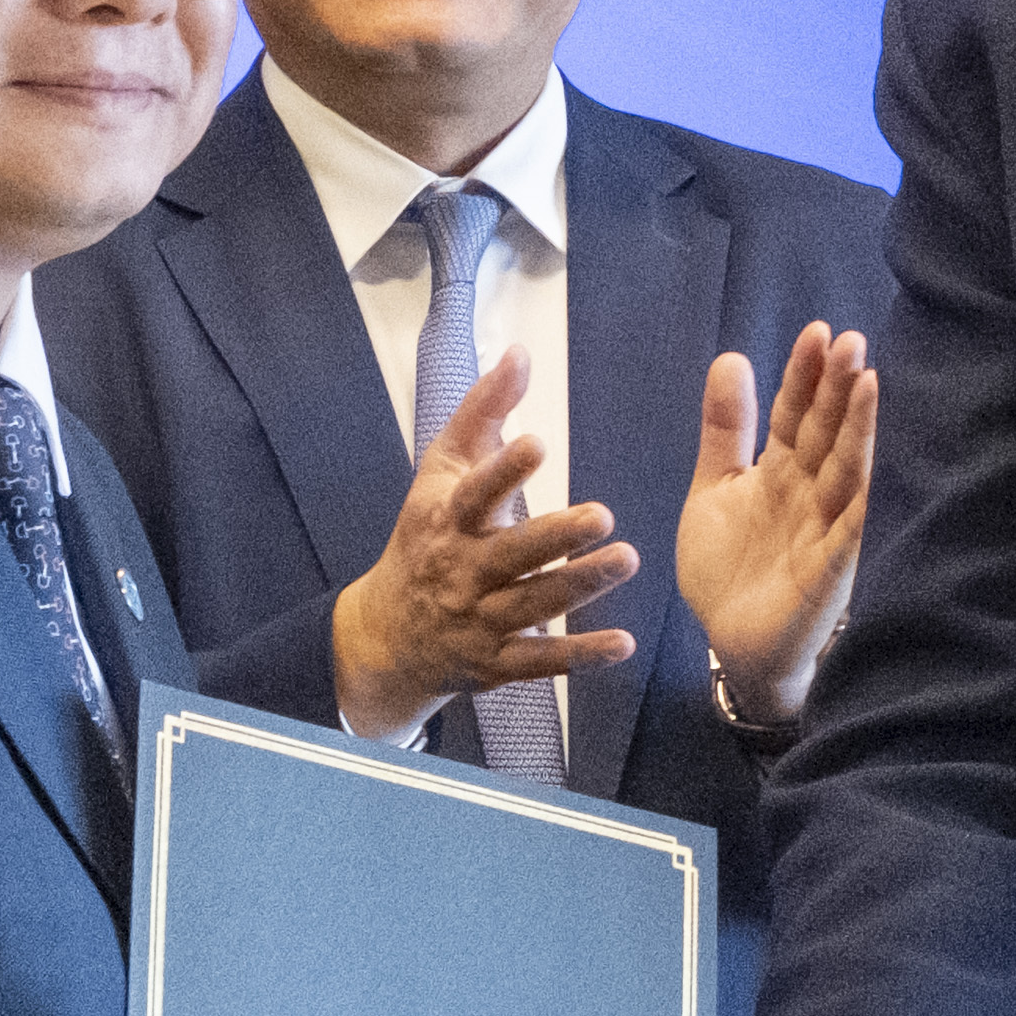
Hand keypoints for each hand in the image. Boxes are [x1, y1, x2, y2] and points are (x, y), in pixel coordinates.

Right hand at [326, 349, 637, 742]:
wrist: (388, 635)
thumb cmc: (425, 536)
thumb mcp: (440, 470)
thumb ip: (483, 412)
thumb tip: (519, 353)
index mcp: (447, 520)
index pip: (474, 493)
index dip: (502, 471)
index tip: (536, 444)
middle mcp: (462, 570)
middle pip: (510, 553)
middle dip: (555, 536)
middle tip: (602, 516)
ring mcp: (479, 619)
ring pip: (533, 604)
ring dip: (581, 585)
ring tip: (627, 560)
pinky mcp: (497, 661)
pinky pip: (541, 661)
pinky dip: (581, 656)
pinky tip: (623, 643)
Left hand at [674, 325, 874, 727]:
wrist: (734, 644)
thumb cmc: (731, 569)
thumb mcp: (714, 489)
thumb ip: (724, 430)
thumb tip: (731, 358)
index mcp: (779, 470)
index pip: (794, 413)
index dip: (804, 376)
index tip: (816, 333)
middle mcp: (808, 493)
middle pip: (826, 433)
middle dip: (838, 389)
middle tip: (851, 342)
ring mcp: (824, 529)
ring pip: (845, 471)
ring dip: (858, 430)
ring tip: (869, 382)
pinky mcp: (831, 570)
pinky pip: (849, 532)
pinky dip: (860, 501)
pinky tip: (870, 469)